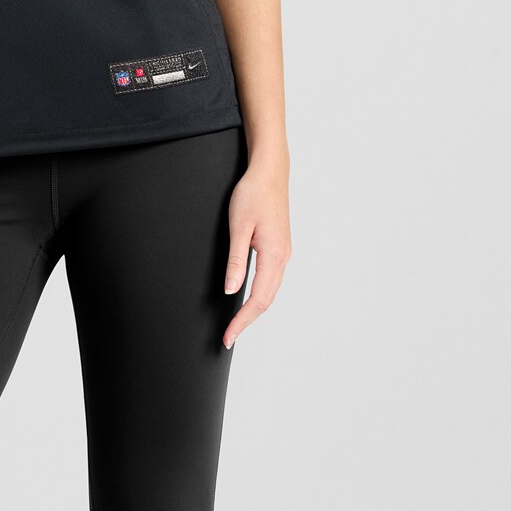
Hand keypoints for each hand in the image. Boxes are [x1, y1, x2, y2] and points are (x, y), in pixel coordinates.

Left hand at [222, 157, 289, 348]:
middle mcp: (282, 257)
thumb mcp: (239, 227)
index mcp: (274, 255)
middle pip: (266, 300)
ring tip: (236, 324)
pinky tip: (248, 299)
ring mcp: (283, 252)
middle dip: (247, 321)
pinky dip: (259, 295)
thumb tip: (232, 290)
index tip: (228, 336)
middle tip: (228, 338)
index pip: (258, 299)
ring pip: (270, 291)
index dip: (242, 321)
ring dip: (254, 310)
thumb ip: (236, 260)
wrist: (270, 172)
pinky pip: (271, 280)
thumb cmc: (252, 194)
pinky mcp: (279, 247)